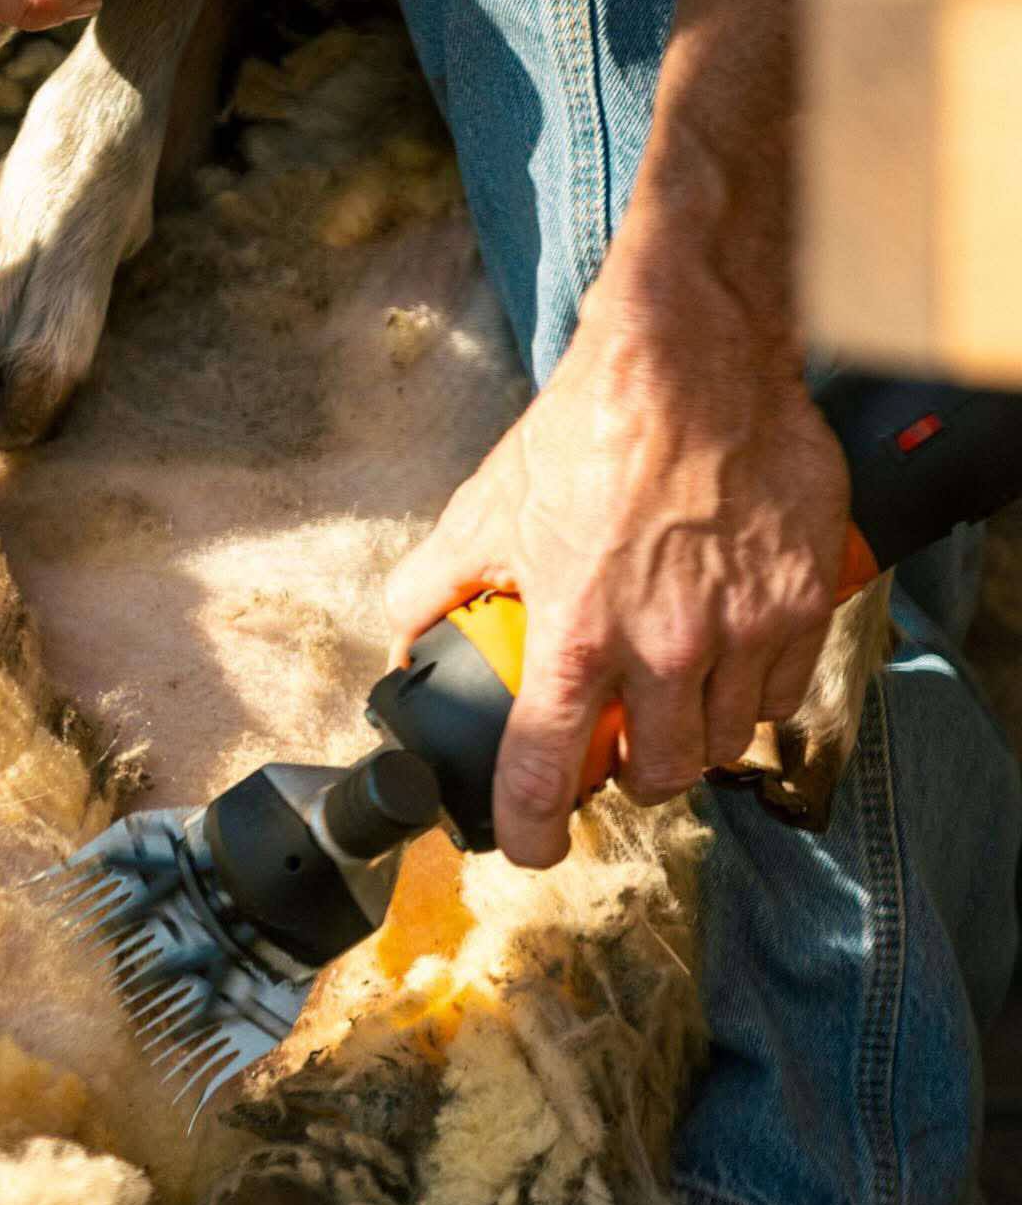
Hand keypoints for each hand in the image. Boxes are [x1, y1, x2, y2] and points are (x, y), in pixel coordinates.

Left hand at [384, 248, 850, 867]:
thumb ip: (434, 585)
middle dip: (634, 777)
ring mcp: (742, 628)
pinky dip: (753, 693)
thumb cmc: (590, 429)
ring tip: (676, 698)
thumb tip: (401, 641)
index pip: (544, 771)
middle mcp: (664, 647)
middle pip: (657, 776)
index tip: (534, 845)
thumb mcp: (488, 507)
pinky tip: (729, 658)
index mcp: (577, 635)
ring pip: (725, 743)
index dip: (533, 829)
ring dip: (696, 737)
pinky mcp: (802, 602)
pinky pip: (782, 692)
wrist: (693, 359)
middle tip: (624, 749)